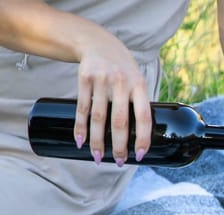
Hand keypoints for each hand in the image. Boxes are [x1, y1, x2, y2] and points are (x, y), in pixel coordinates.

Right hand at [73, 40, 151, 166]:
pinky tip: (81, 141)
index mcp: (140, 85)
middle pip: (119, 121)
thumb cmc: (123, 69)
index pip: (143, 116)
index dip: (142, 137)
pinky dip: (80, 127)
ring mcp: (102, 80)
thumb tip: (142, 136)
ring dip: (97, 141)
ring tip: (97, 157)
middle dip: (118, 145)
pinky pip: (82, 108)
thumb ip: (139, 103)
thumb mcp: (137, 80)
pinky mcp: (84, 79)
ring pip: (98, 117)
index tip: (140, 155)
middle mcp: (121, 82)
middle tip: (117, 162)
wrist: (98, 43)